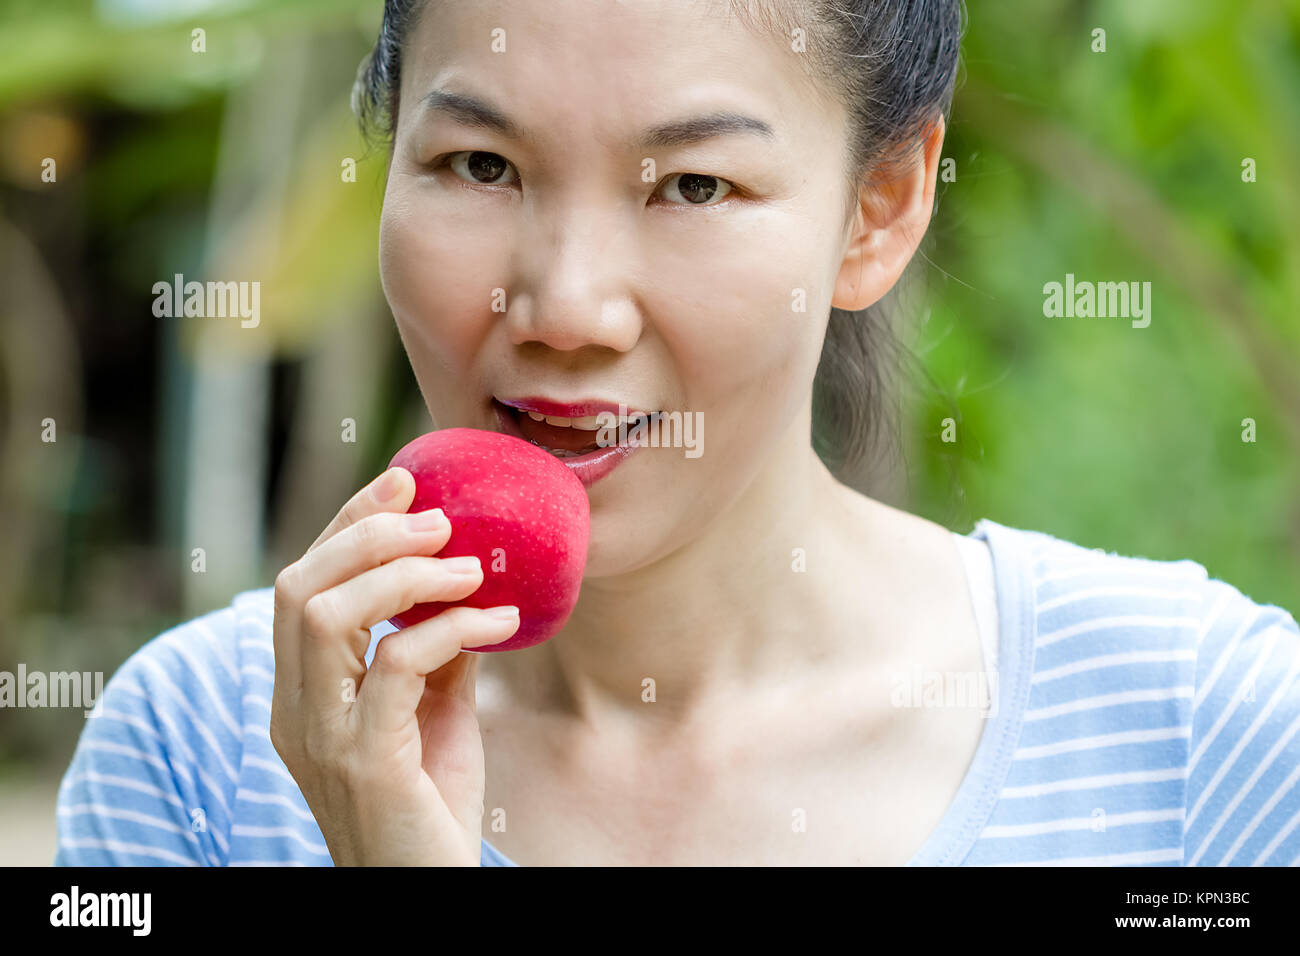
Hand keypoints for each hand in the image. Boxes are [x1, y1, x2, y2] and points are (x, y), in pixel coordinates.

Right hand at [269, 466, 519, 865]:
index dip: (347, 525)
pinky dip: (449, 629)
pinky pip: (395, 666)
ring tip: (471, 565)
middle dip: (366, 533)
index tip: (401, 481)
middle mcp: (294, 712)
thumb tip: (462, 584)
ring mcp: (323, 739)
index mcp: (300, 696)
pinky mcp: (365, 762)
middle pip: (298, 588)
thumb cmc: (430, 806)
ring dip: (404, 575)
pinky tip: (500, 624)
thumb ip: (432, 651)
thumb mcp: (432, 713)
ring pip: (325, 616)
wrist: (429, 892)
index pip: (300, 587)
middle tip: (438, 515)